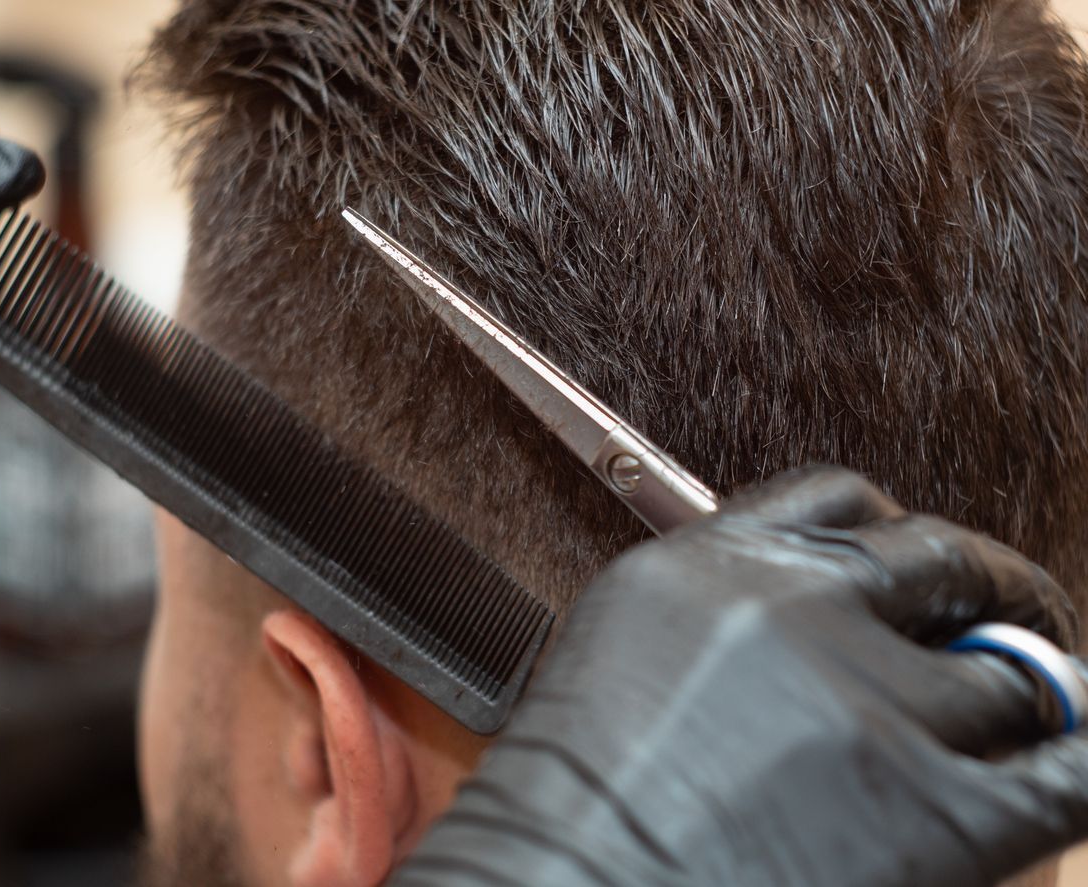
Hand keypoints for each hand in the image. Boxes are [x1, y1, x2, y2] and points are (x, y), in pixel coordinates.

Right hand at [391, 467, 1083, 886]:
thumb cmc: (568, 810)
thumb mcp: (622, 659)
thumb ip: (723, 620)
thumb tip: (823, 627)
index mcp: (709, 568)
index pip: (840, 499)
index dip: (898, 528)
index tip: (917, 562)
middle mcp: (796, 610)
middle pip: (944, 557)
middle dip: (996, 587)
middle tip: (1018, 616)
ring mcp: (872, 706)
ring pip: (1009, 674)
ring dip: (1026, 691)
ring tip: (1029, 713)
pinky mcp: (938, 814)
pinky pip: (1065, 771)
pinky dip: (1077, 758)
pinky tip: (1069, 760)